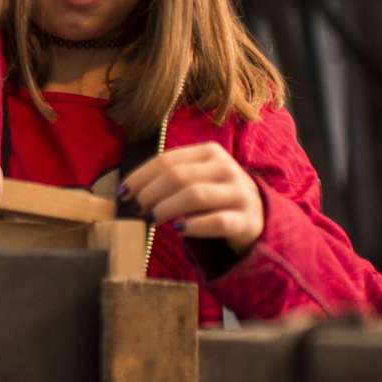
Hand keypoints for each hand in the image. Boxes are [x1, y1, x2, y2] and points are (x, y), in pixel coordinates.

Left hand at [121, 142, 264, 254]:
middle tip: (139, 208)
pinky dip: (194, 226)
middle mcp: (227, 168)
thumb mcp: (197, 178)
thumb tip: (128, 190)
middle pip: (179, 177)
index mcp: (210, 152)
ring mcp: (239, 193)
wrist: (258, 217)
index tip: (124, 192)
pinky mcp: (247, 220)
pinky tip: (180, 229)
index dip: (141, 176)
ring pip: (196, 196)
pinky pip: (217, 221)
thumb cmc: (215, 197)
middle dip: (151, 193)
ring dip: (167, 208)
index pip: (167, 160)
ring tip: (153, 219)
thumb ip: (169, 178)